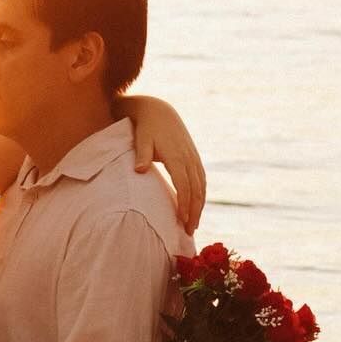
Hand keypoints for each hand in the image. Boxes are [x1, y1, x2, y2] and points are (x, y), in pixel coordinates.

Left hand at [124, 94, 205, 233]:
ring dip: (200, 206)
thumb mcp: (141, 139)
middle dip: (194, 211)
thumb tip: (139, 170)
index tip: (181, 220)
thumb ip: (141, 155)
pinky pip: (201, 179)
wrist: (158, 111)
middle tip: (189, 231)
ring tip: (194, 224)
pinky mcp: (194, 157)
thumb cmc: (146, 127)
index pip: (184, 185)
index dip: (184, 204)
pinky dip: (201, 194)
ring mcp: (193, 157)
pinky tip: (197, 207)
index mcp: (176, 155)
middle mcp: (188, 157)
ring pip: (201, 186)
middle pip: (196, 189)